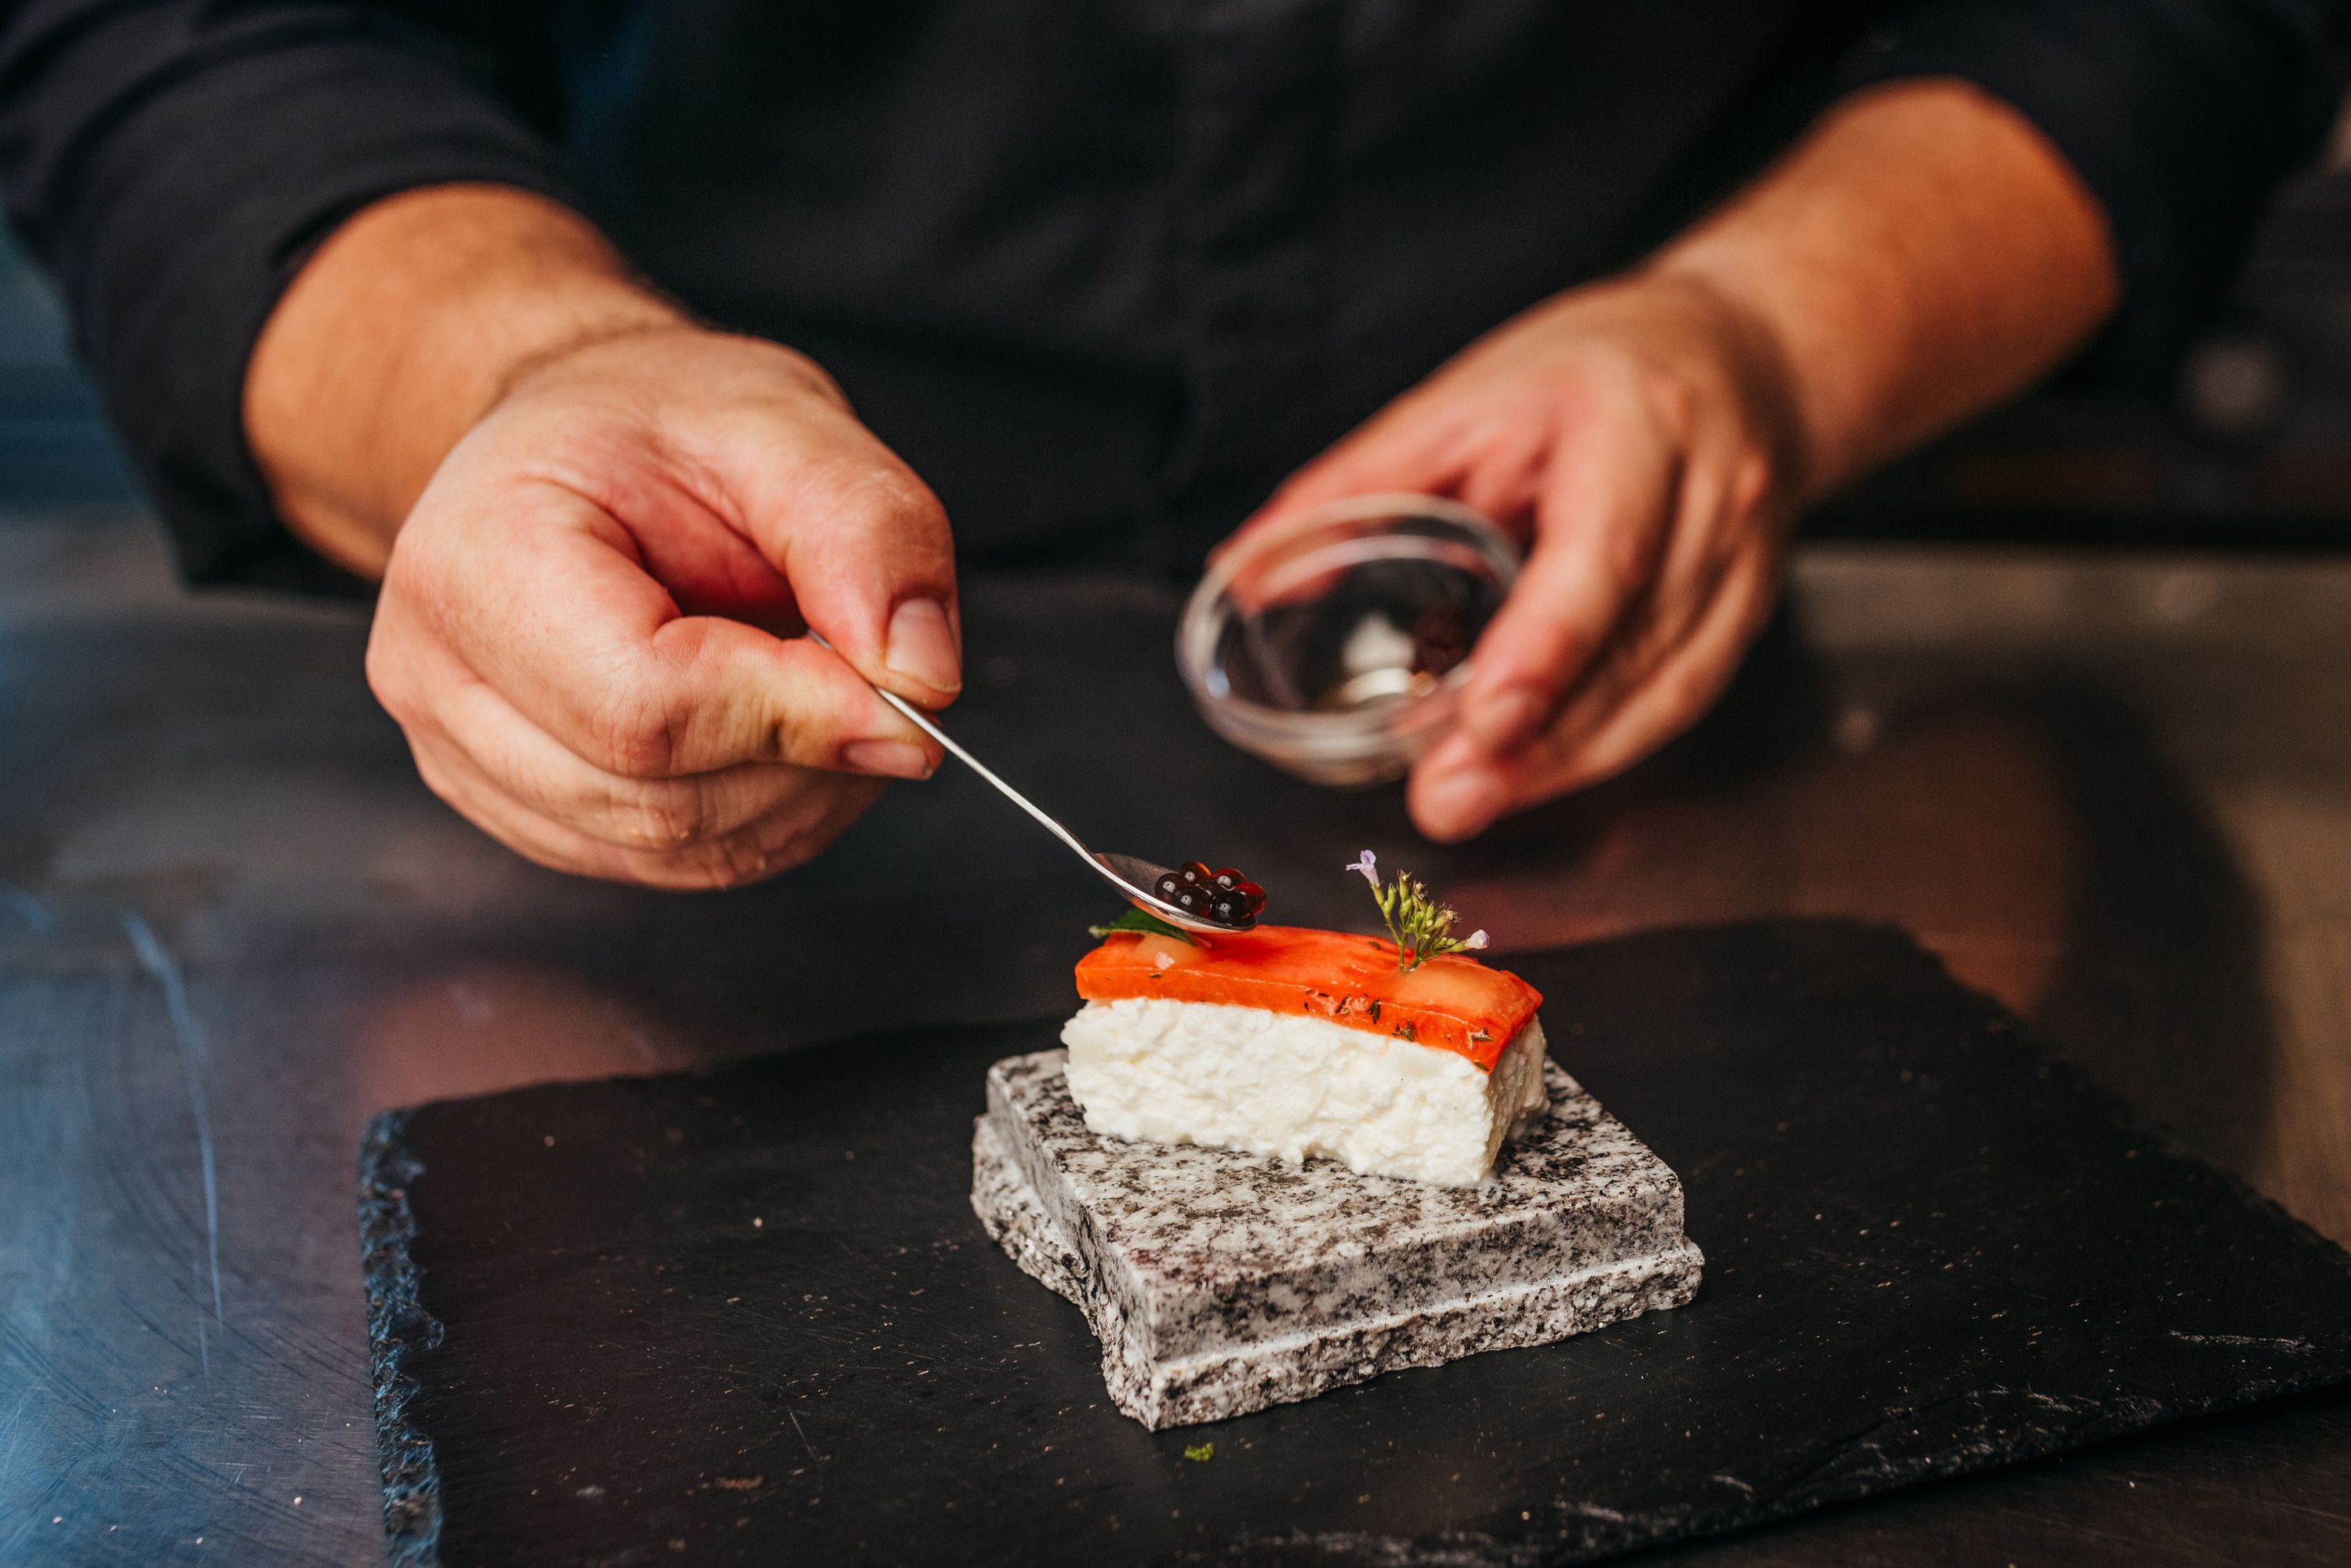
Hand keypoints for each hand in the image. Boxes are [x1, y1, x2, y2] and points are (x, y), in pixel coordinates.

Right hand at [365, 326, 961, 886]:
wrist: (576, 447)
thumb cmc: (658, 423)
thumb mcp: (783, 420)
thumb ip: (868, 534)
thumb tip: (923, 680)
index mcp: (476, 559)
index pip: (644, 706)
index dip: (796, 715)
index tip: (903, 689)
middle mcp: (438, 679)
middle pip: (660, 798)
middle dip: (809, 757)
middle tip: (879, 673)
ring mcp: (470, 761)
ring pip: (675, 851)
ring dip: (799, 794)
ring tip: (830, 685)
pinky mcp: (524, 813)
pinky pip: (671, 866)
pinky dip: (765, 816)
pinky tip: (787, 732)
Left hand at [1237, 270, 1807, 840]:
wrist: (1744, 352)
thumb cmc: (1592, 368)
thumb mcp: (1467, 393)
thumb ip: (1357, 481)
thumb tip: (1242, 570)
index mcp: (1636, 426)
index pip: (1605, 555)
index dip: (1549, 648)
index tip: (1487, 721)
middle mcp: (1710, 496)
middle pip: (1633, 643)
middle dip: (1540, 738)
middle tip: (1446, 798)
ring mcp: (1742, 560)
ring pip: (1665, 690)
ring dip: (1567, 761)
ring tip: (1474, 799)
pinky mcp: (1747, 611)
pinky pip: (1681, 700)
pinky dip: (1605, 748)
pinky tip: (1536, 776)